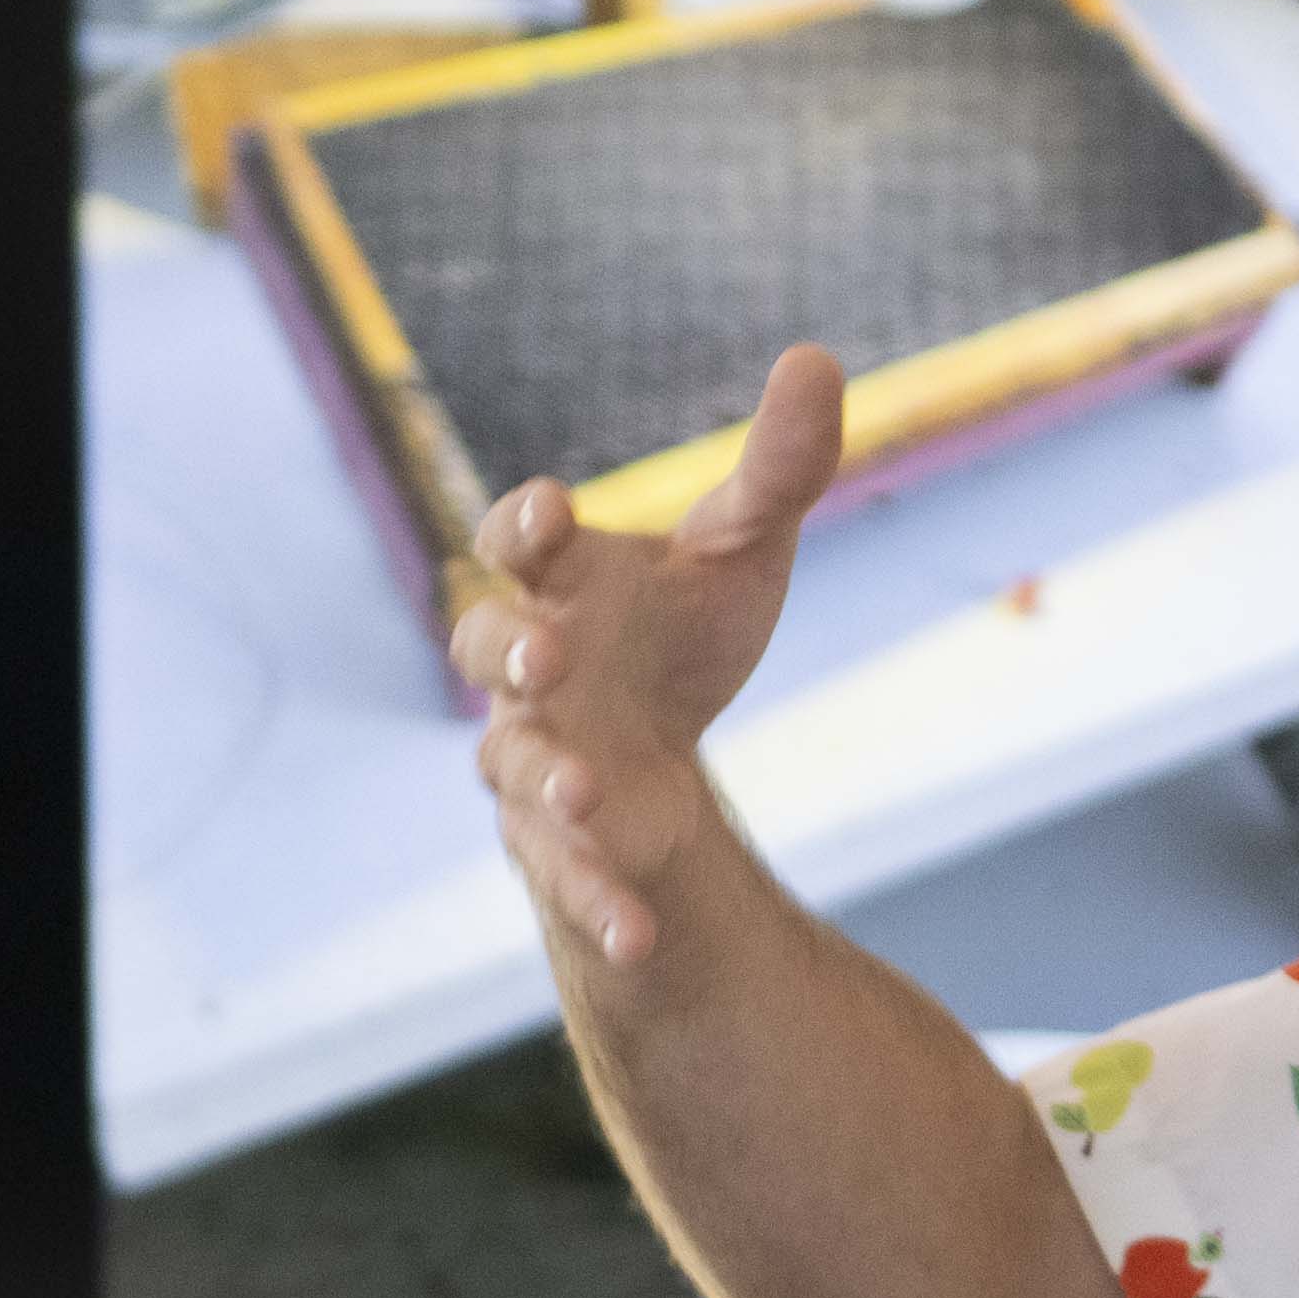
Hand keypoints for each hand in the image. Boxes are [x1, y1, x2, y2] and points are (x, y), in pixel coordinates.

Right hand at [448, 342, 850, 978]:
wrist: (662, 752)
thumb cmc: (682, 631)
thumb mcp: (744, 549)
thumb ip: (778, 467)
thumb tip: (817, 358)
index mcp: (561, 582)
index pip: (516, 540)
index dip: (523, 525)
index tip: (553, 517)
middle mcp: (528, 669)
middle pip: (481, 646)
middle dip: (505, 650)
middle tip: (545, 658)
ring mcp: (532, 758)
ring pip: (507, 764)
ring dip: (541, 774)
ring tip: (586, 789)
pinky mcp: (554, 842)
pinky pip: (558, 875)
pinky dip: (595, 902)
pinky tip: (641, 939)